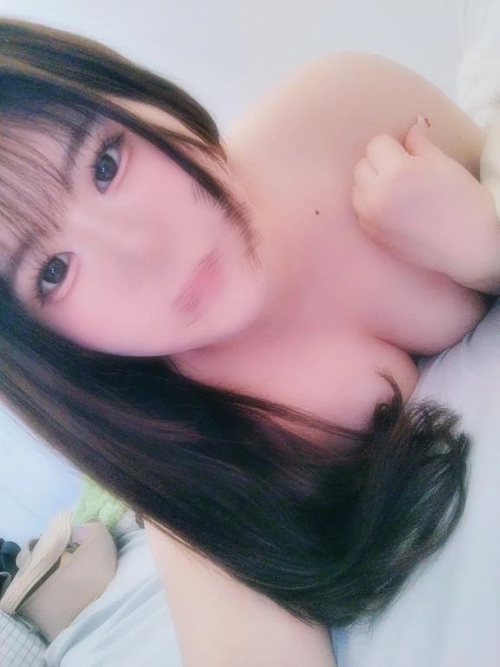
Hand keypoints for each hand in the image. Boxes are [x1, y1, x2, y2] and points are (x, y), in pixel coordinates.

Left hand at [352, 117, 498, 287]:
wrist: (469, 246)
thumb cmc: (462, 202)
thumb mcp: (443, 164)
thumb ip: (419, 144)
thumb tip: (412, 126)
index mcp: (397, 172)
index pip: (376, 144)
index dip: (393, 146)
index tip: (407, 154)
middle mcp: (377, 195)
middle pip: (361, 166)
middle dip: (379, 164)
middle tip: (403, 172)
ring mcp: (371, 218)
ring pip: (357, 189)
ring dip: (371, 185)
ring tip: (397, 191)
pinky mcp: (372, 235)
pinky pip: (360, 211)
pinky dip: (371, 206)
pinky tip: (393, 209)